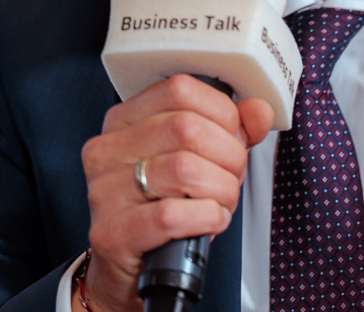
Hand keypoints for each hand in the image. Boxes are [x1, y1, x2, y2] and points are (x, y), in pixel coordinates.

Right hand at [78, 75, 273, 311]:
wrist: (129, 273)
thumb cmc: (164, 210)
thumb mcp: (199, 160)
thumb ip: (232, 130)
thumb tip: (260, 110)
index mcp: (124, 120)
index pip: (180, 89)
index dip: (222, 113)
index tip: (233, 138)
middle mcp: (107, 150)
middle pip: (187, 128)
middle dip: (228, 156)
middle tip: (231, 178)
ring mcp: (104, 191)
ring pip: (184, 169)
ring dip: (221, 190)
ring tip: (221, 203)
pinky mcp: (111, 232)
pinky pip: (172, 214)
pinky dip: (207, 217)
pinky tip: (210, 221)